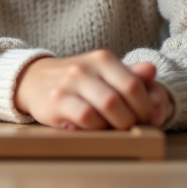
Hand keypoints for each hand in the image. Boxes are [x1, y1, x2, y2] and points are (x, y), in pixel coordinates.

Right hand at [14, 50, 166, 130]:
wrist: (34, 80)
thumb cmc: (78, 82)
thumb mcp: (104, 75)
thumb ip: (131, 76)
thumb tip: (152, 72)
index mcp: (103, 59)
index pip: (135, 84)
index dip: (147, 107)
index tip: (147, 120)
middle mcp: (86, 67)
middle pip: (125, 95)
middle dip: (134, 118)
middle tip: (132, 128)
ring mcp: (70, 83)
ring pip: (108, 105)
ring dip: (117, 124)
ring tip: (113, 128)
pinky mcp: (56, 100)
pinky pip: (86, 117)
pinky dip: (96, 127)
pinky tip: (93, 128)